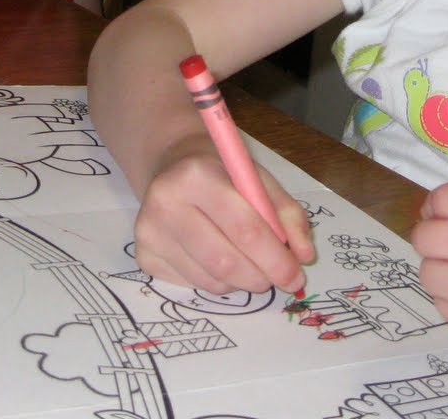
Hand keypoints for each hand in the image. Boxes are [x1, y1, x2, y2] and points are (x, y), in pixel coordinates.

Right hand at [132, 131, 312, 296]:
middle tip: (279, 278)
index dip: (276, 258)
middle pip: (225, 261)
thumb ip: (287, 214)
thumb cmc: (221, 171)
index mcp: (197, 175)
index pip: (244, 228)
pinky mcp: (143, 255)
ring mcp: (149, 232)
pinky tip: (218, 257)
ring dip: (241, 281)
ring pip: (211, 279)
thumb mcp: (258, 178)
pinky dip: (217, 281)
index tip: (296, 275)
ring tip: (249, 262)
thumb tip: (304, 256)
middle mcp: (165, 202)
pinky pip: (192, 285)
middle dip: (261, 277)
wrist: (171, 163)